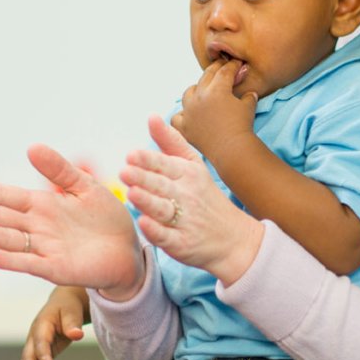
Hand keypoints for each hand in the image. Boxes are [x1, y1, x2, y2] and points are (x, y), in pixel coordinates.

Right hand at [0, 144, 144, 297]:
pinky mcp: (57, 268)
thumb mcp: (85, 187)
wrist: (129, 252)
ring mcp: (45, 249)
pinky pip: (28, 263)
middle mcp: (38, 227)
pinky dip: (7, 260)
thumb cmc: (107, 220)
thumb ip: (59, 170)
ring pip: (7, 239)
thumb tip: (31, 147)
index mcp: (43, 206)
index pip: (6, 197)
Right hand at [21, 286, 88, 359]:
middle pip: (28, 359)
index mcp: (41, 325)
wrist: (63, 304)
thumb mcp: (71, 311)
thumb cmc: (68, 307)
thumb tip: (77, 335)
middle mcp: (33, 338)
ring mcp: (33, 348)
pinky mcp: (38, 356)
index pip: (40, 342)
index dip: (43, 356)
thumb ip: (73, 323)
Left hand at [120, 115, 265, 284]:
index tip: (131, 154)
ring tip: (131, 193)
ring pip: (162, 210)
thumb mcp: (193, 165)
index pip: (165, 165)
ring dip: (147, 201)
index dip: (148, 160)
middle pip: (161, 186)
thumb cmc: (206, 197)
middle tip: (124, 171)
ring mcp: (185, 221)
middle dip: (143, 178)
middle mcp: (186, 196)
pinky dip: (156, 231)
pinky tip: (144, 223)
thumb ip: (170, 142)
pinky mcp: (182, 244)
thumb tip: (151, 116)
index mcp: (187, 175)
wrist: (234, 238)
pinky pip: (167, 237)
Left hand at [172, 59, 257, 162]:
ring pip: (188, 92)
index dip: (232, 66)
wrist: (232, 149)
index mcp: (217, 89)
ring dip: (196, 89)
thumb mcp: (249, 106)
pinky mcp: (184, 127)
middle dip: (216, 70)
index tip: (237, 64)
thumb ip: (248, 96)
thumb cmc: (242, 127)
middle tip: (222, 68)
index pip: (225, 71)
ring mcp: (190, 112)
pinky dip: (183, 114)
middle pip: (206, 77)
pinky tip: (189, 115)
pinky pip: (178, 117)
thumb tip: (250, 93)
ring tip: (203, 91)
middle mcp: (199, 97)